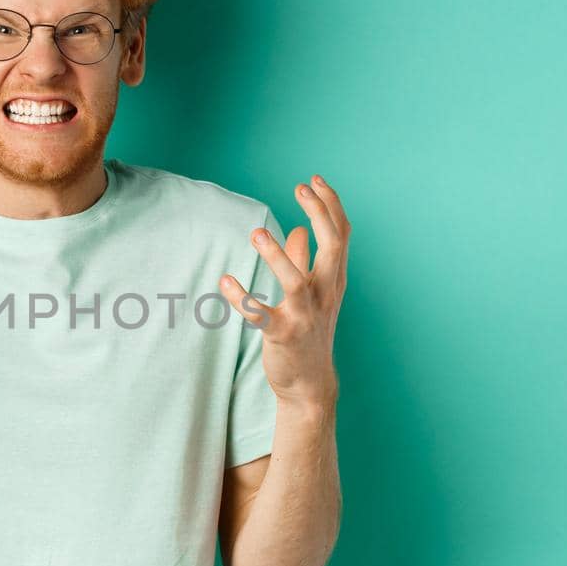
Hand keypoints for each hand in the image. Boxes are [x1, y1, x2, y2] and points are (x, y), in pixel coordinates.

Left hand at [220, 175, 350, 406]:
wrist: (310, 384)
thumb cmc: (310, 333)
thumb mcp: (313, 294)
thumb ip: (304, 260)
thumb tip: (298, 230)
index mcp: (334, 281)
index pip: (341, 235)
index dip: (330, 205)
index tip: (313, 181)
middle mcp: (325, 295)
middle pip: (332, 248)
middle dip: (320, 215)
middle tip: (300, 189)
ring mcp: (305, 316)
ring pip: (296, 281)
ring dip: (276, 256)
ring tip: (256, 232)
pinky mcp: (282, 335)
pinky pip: (261, 315)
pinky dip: (243, 299)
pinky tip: (225, 281)